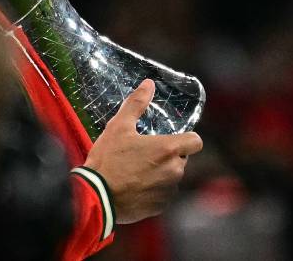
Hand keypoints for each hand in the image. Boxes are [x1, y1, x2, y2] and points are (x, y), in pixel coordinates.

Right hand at [83, 79, 203, 223]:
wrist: (96, 196)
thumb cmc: (109, 159)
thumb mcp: (119, 126)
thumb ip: (136, 103)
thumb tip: (148, 84)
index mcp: (169, 149)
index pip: (196, 142)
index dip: (186, 138)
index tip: (170, 138)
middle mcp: (174, 171)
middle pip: (182, 159)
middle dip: (168, 156)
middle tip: (144, 153)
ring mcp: (168, 191)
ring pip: (172, 177)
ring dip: (161, 173)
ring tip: (136, 170)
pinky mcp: (160, 207)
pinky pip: (163, 194)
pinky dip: (153, 190)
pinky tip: (134, 186)